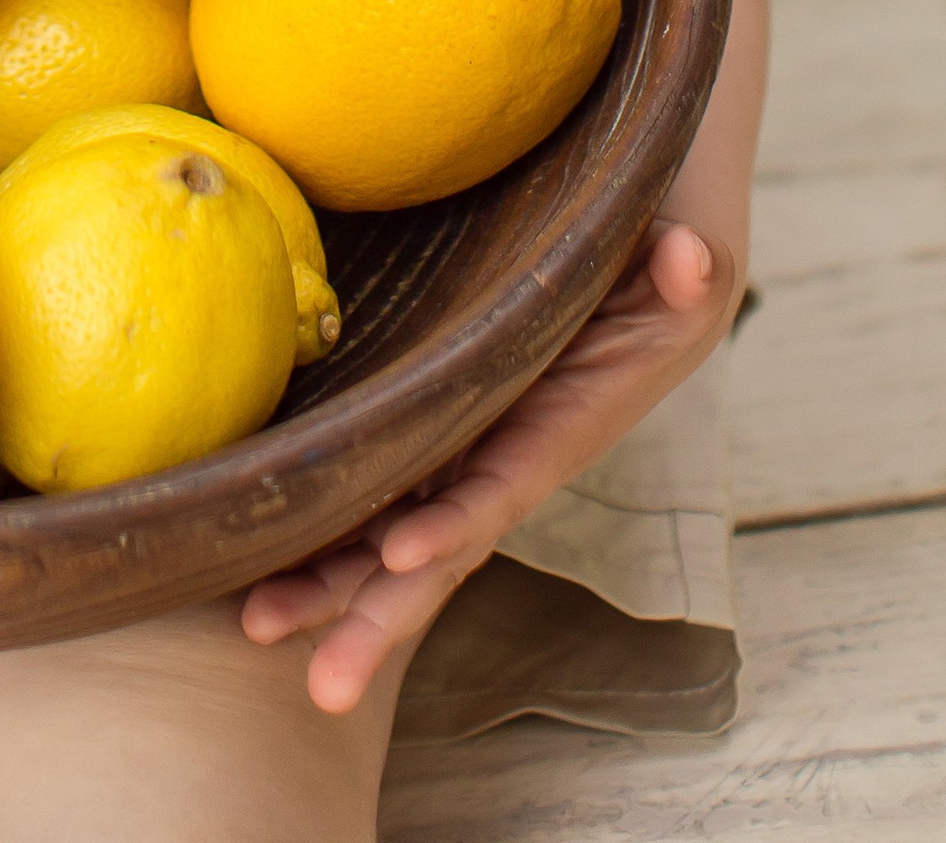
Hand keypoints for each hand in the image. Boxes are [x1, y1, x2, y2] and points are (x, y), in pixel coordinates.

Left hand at [241, 220, 736, 713]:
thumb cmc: (656, 261)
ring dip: (330, 587)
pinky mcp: (430, 429)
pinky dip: (324, 531)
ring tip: (256, 627)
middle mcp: (505, 457)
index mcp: (562, 425)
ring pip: (391, 533)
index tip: (406, 555)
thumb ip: (683, 269)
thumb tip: (689, 261)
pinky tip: (257, 563)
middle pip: (440, 547)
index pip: (504, 485)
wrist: (630, 263)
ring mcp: (463, 451)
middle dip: (381, 615)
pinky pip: (374, 490)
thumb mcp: (680, 260)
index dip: (458, 522)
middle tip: (323, 685)